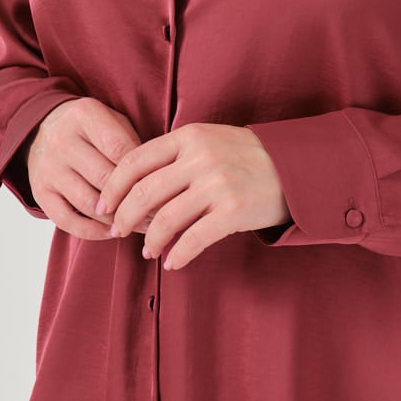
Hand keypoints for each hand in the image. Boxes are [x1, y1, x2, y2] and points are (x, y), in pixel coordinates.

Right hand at [26, 98, 152, 236]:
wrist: (45, 128)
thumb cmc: (94, 130)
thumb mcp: (115, 121)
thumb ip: (134, 144)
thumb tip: (158, 183)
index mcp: (84, 115)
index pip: (120, 149)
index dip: (143, 172)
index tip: (162, 188)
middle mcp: (62, 141)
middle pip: (105, 178)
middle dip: (134, 200)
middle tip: (158, 214)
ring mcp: (48, 168)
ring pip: (88, 203)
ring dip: (117, 219)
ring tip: (140, 226)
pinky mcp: (40, 191)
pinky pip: (66, 221)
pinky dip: (92, 232)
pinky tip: (112, 232)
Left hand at [94, 123, 289, 270]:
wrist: (297, 166)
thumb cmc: (247, 157)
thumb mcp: (209, 140)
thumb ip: (175, 155)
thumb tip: (134, 186)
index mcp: (188, 137)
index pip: (134, 161)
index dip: (112, 188)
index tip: (103, 207)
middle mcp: (200, 158)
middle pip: (143, 193)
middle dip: (124, 217)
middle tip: (117, 231)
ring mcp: (217, 184)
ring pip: (165, 219)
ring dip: (150, 240)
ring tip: (147, 251)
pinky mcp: (233, 211)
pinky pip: (193, 239)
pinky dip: (178, 255)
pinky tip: (172, 263)